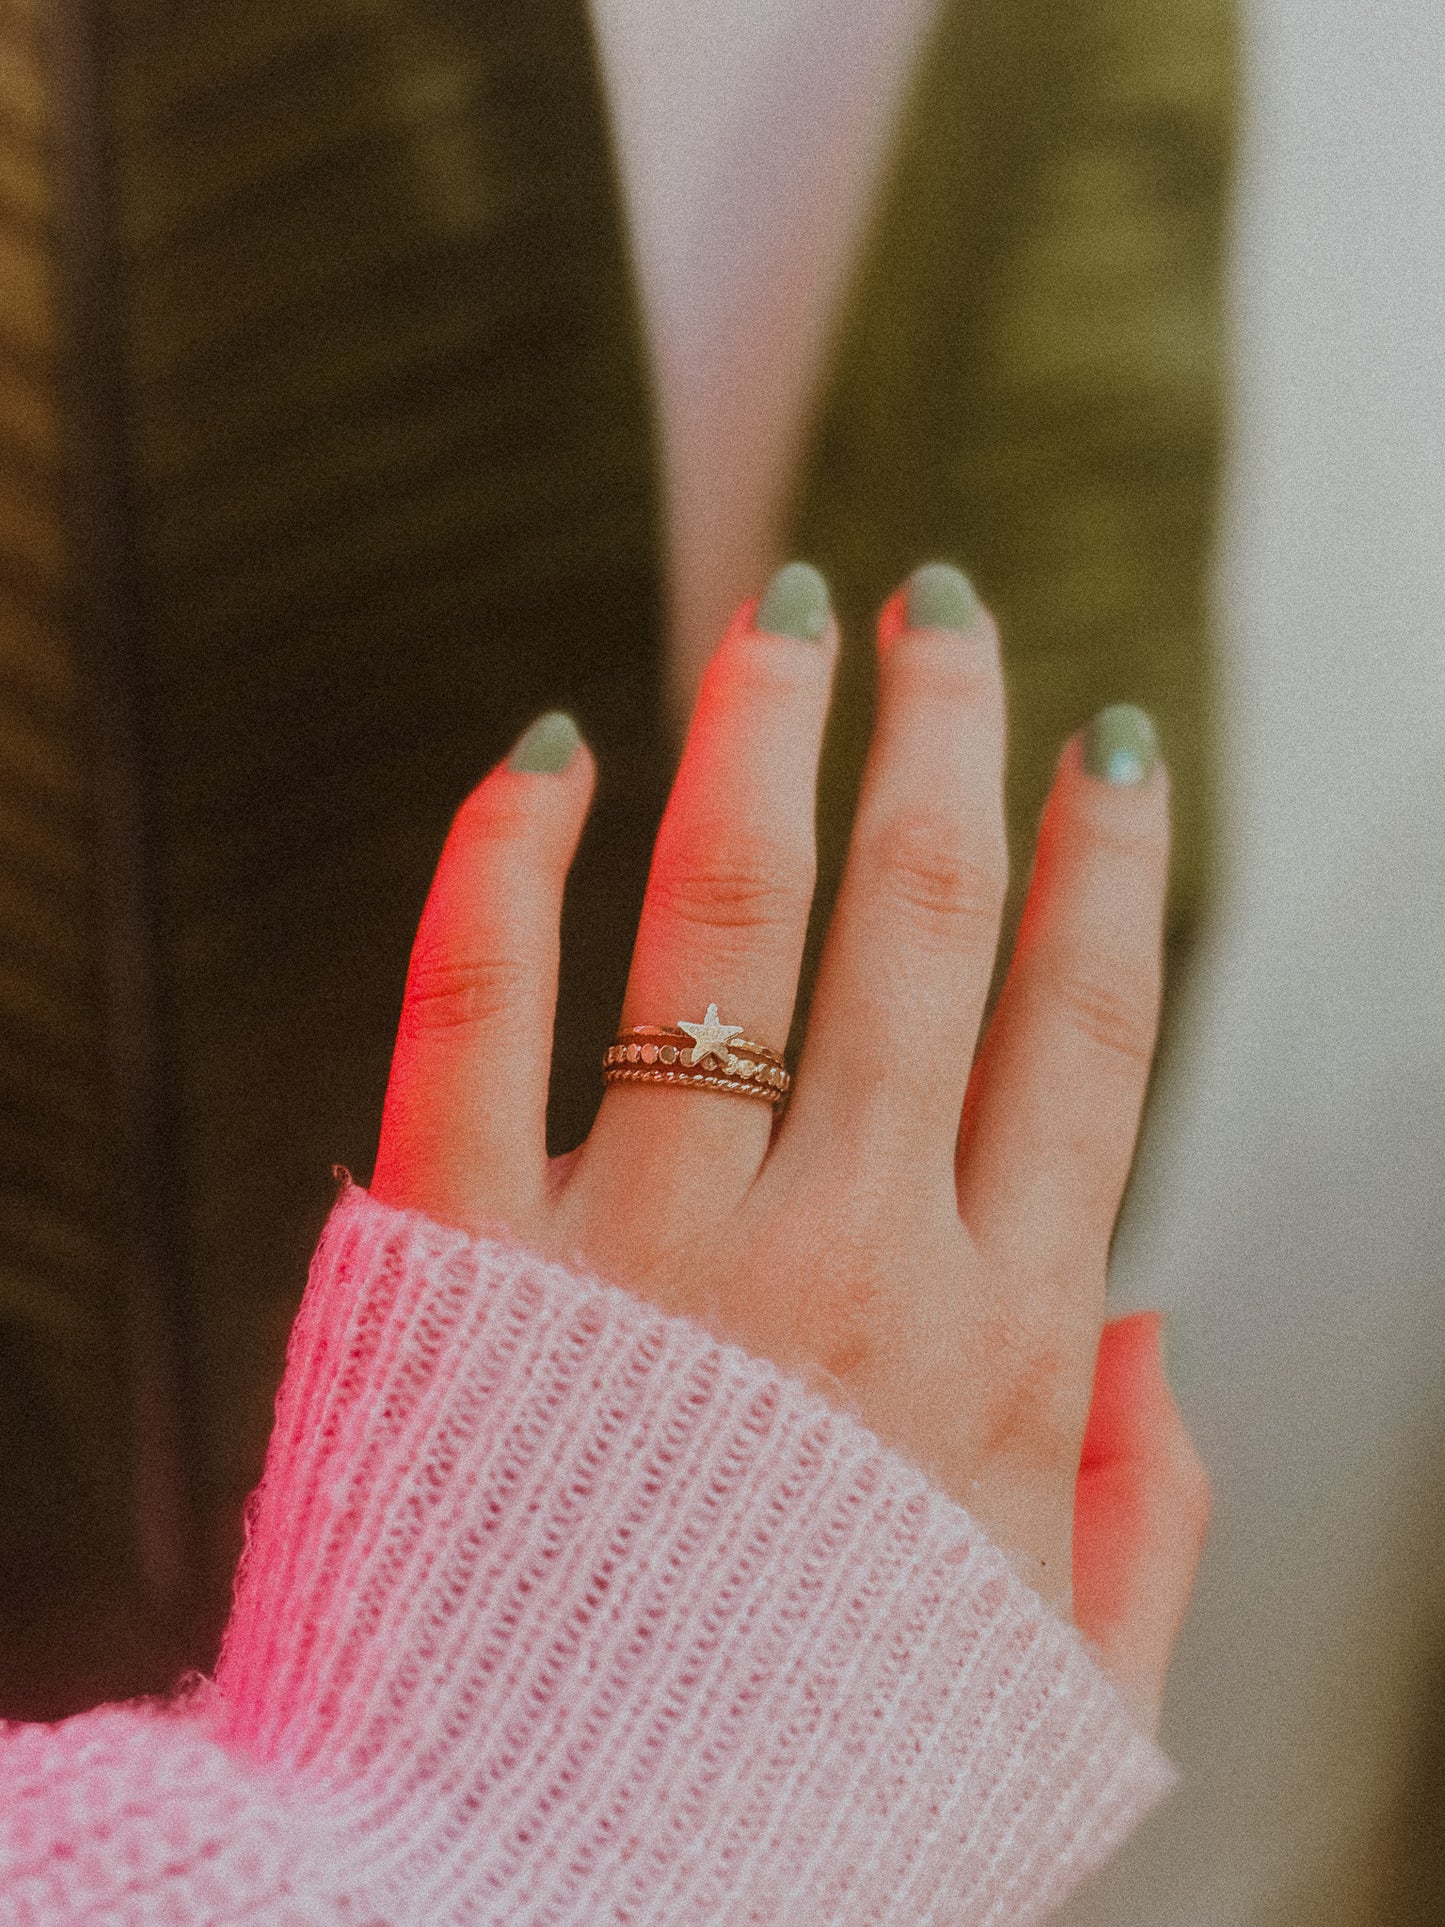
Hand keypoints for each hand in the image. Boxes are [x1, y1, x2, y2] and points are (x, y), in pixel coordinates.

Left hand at [370, 562, 1208, 1733]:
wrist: (534, 1907)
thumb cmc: (800, 1793)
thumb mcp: (1058, 1702)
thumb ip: (1146, 1517)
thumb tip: (1158, 1324)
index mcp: (992, 1352)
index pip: (1084, 1035)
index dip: (1107, 865)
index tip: (1106, 742)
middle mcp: (837, 1262)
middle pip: (922, 925)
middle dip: (946, 735)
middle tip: (947, 604)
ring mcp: (642, 1249)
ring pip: (724, 921)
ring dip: (765, 735)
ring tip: (788, 611)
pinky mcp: (455, 1259)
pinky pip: (472, 1012)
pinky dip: (498, 866)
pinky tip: (536, 759)